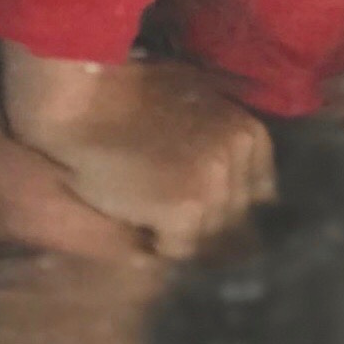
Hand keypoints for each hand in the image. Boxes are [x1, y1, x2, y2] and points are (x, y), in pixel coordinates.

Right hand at [0, 44, 274, 258]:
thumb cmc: (130, 94)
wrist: (83, 98)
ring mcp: (215, 185)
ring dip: (180, 235)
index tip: (198, 201)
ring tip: (145, 206)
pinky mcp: (185, 209)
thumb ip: (224, 136)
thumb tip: (252, 188)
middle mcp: (239, 158)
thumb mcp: (197, 96)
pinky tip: (134, 214)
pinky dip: (156, 243)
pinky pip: (179, 250)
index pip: (260, 197)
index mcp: (249, 134)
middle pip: (233, 221)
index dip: (226, 204)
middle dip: (204, 223)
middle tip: (162, 205)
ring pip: (206, 240)